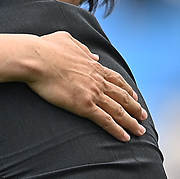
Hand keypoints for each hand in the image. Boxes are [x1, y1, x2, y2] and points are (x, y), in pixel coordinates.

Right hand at [28, 32, 146, 141]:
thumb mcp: (67, 40)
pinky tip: (125, 137)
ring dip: (131, 122)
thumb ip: (83, 48)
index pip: (116, 80)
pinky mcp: (84, 105)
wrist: (37, 59)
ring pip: (118, 111)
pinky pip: (105, 120)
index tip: (134, 97)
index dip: (127, 89)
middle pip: (123, 96)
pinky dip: (117, 130)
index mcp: (93, 66)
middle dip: (135, 108)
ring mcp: (92, 93)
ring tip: (140, 131)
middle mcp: (97, 80)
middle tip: (143, 116)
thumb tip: (95, 56)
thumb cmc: (46, 48)